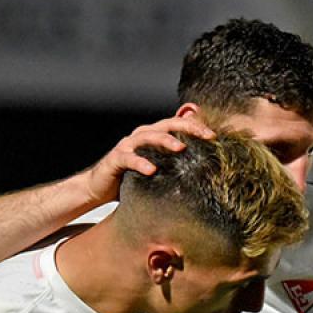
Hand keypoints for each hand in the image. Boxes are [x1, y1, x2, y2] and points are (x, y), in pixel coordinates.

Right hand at [78, 116, 217, 204]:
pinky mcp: (115, 159)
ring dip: (165, 140)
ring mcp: (127, 146)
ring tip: (181, 148)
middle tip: (206, 135)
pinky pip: (129, 158)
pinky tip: (152, 170)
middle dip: (188, 128)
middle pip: (166, 125)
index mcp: (153, 136)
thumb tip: (200, 165)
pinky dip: (141, 163)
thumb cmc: (130, 179)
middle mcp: (140, 136)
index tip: (214, 135)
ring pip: (148, 136)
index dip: (196, 126)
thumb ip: (173, 163)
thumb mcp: (157, 170)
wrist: (98, 188)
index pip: (177, 125)